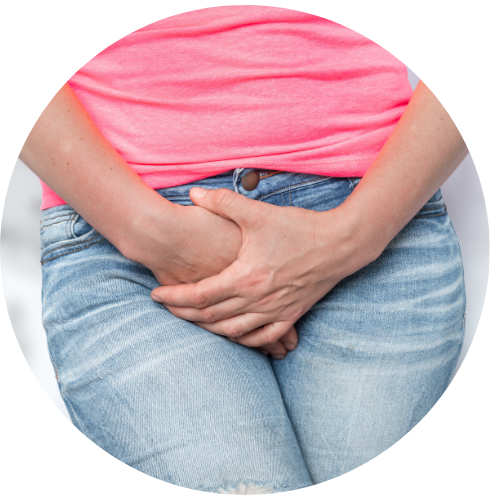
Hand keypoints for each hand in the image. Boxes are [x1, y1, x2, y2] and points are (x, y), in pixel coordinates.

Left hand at [125, 195, 296, 358]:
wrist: (340, 244)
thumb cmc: (299, 228)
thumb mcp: (259, 213)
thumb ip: (223, 203)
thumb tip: (193, 194)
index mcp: (246, 277)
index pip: (200, 294)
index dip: (174, 296)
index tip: (156, 294)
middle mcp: (257, 300)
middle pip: (210, 316)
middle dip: (183, 313)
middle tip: (166, 307)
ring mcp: (275, 312)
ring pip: (232, 331)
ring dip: (208, 328)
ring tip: (192, 319)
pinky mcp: (291, 316)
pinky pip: (262, 338)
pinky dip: (243, 339)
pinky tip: (233, 335)